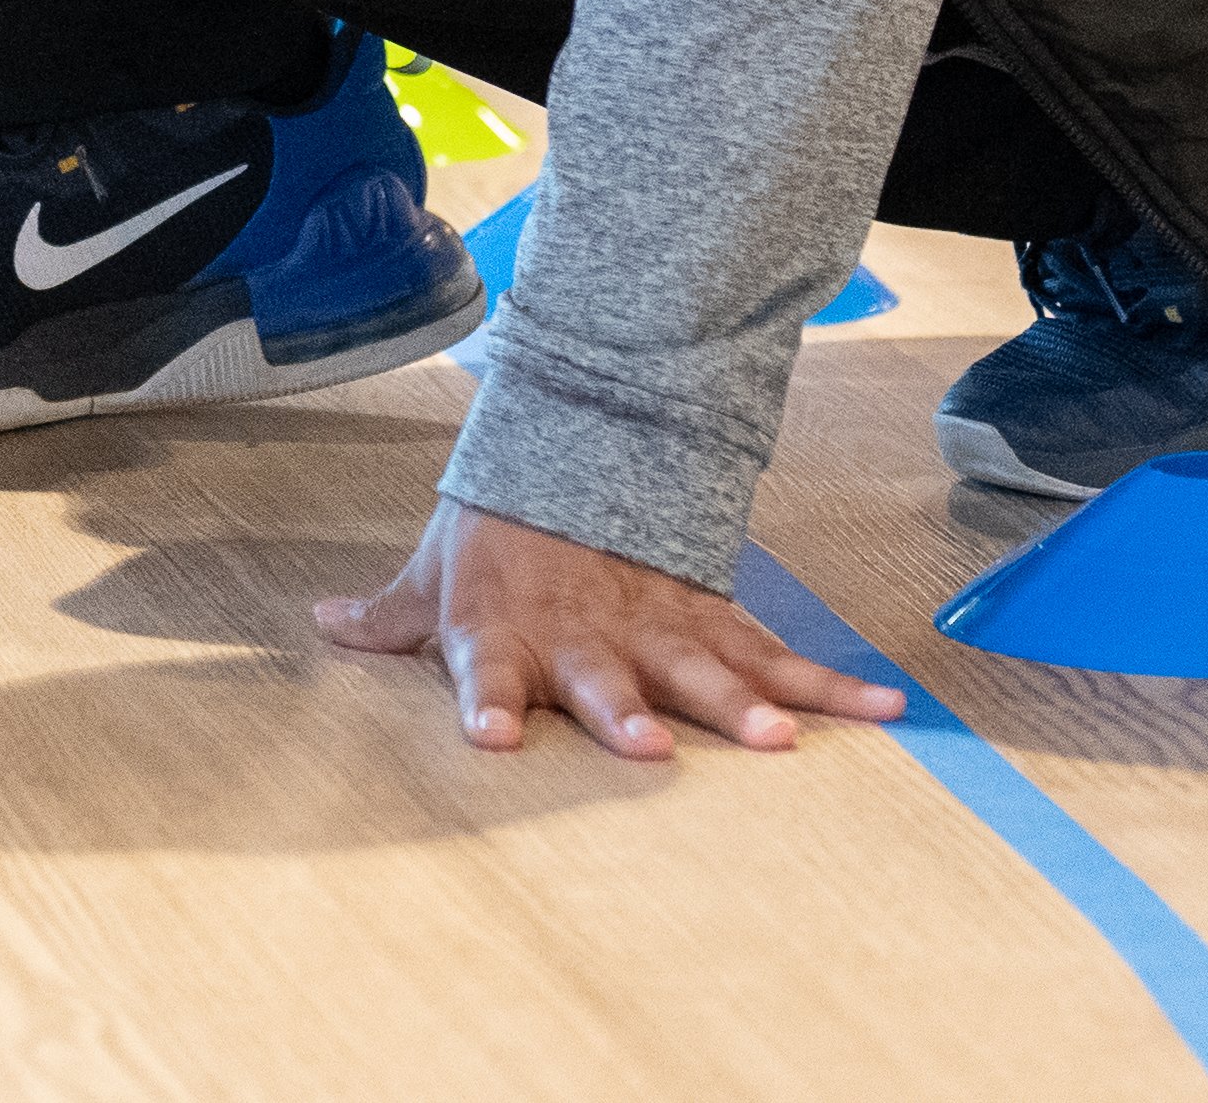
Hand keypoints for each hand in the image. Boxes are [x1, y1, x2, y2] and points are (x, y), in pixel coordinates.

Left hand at [315, 501, 907, 756]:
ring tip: (782, 737)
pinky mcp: (710, 620)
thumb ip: (384, 616)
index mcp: (507, 633)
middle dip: (628, 715)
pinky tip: (884, 709)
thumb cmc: (495, 543)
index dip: (486, 703)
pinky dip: (831, 685)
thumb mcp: (433, 577)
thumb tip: (322, 624)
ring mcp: (653, 628)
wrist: (573, 458)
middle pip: (607, 681)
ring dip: (743, 702)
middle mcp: (584, 637)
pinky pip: (775, 657)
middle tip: (650, 750)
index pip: (485, 672)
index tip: (491, 737)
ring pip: (703, 671)